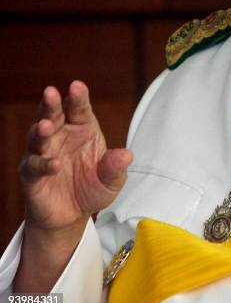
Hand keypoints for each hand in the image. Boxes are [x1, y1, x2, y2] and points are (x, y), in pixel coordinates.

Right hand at [18, 80, 132, 231]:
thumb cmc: (92, 188)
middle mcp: (61, 136)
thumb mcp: (111, 181)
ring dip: (41, 130)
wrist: (72, 216)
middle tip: (51, 92)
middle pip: (54, 114)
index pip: (80, 108)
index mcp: (83, 128)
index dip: (78, 97)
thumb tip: (127, 155)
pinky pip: (34, 165)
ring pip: (38, 136)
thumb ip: (115, 167)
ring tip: (47, 126)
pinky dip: (43, 164)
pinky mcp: (31, 174)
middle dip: (51, 103)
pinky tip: (54, 165)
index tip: (77, 85)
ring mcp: (44, 153)